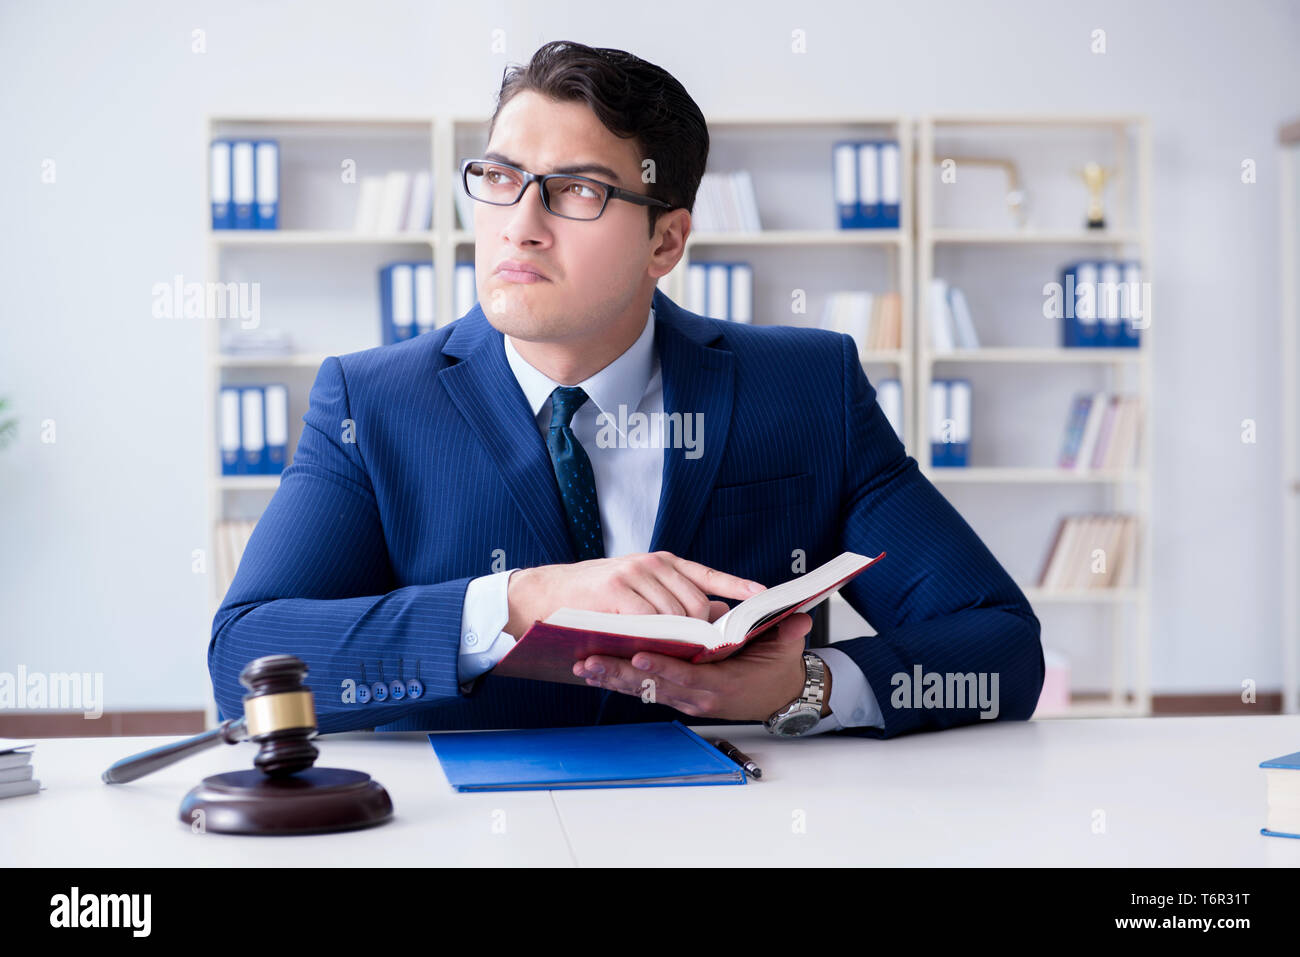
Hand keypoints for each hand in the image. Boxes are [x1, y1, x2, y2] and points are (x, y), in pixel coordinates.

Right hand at [504, 551, 765, 638]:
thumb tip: (713, 613)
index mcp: (663, 562)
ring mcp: (634, 576)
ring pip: (676, 613)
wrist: (546, 593)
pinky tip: (664, 650)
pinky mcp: (617, 592)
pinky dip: (660, 637)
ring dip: (686, 638)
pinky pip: (650, 620)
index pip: (708, 574)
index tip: (764, 597)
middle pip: (696, 601)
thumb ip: (674, 598)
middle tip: (715, 650)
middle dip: (707, 629)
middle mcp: (652, 564)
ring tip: (692, 656)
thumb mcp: (640, 588)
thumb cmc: (595, 596)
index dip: (737, 586)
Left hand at [574, 612, 825, 722]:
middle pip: (655, 686)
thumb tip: (798, 619)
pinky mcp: (677, 696)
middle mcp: (700, 697)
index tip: (638, 656)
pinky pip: (644, 691)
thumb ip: (786, 634)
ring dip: (612, 679)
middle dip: (621, 675)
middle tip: (591, 661)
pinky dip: (619, 682)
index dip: (662, 668)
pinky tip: (594, 672)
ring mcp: (686, 699)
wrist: (780, 696)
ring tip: (583, 665)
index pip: (688, 677)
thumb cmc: (778, 669)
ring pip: (643, 691)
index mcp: (724, 685)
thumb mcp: (785, 650)